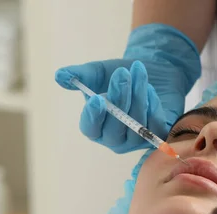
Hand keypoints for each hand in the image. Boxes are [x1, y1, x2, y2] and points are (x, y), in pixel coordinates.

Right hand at [55, 24, 200, 153]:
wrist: (153, 71)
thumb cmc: (120, 75)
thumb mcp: (98, 72)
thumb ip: (79, 76)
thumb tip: (59, 76)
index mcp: (95, 126)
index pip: (90, 128)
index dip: (93, 116)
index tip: (97, 98)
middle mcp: (114, 139)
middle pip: (114, 129)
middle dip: (119, 99)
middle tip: (122, 73)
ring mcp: (136, 141)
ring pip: (136, 125)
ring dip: (137, 95)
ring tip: (138, 70)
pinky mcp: (157, 136)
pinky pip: (154, 125)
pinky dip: (152, 104)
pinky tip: (149, 88)